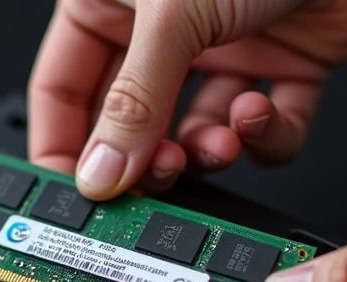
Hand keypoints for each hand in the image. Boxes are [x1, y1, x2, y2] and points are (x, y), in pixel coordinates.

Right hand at [27, 0, 346, 199]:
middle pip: (132, 123)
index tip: (75, 196)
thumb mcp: (172, 18)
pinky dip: (266, 137)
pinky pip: (265, 130)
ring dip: (208, 153)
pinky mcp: (283, 67)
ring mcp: (223, 51)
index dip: (64, 147)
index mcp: (111, 3)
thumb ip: (133, 104)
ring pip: (198, 135)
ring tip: (217, 145)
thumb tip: (102, 172)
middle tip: (152, 178)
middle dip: (145, 159)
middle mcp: (162, 32)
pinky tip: (258, 112)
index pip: (64, 90)